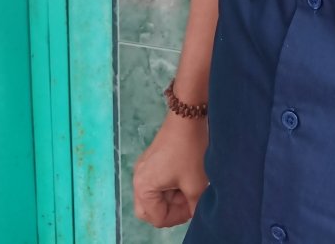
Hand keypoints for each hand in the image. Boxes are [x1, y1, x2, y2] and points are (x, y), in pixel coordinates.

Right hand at [133, 112, 209, 227]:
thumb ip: (194, 206)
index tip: (194, 207)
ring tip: (190, 187)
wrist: (188, 116)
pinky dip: (170, 185)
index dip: (178, 217)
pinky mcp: (151, 159)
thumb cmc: (189, 151)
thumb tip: (196, 213)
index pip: (157, 218)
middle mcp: (138, 178)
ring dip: (172, 197)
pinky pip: (156, 182)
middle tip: (189, 203)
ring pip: (154, 196)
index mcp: (143, 187)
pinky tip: (186, 177)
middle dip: (171, 210)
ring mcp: (143, 167)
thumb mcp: (196, 183)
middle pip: (150, 210)